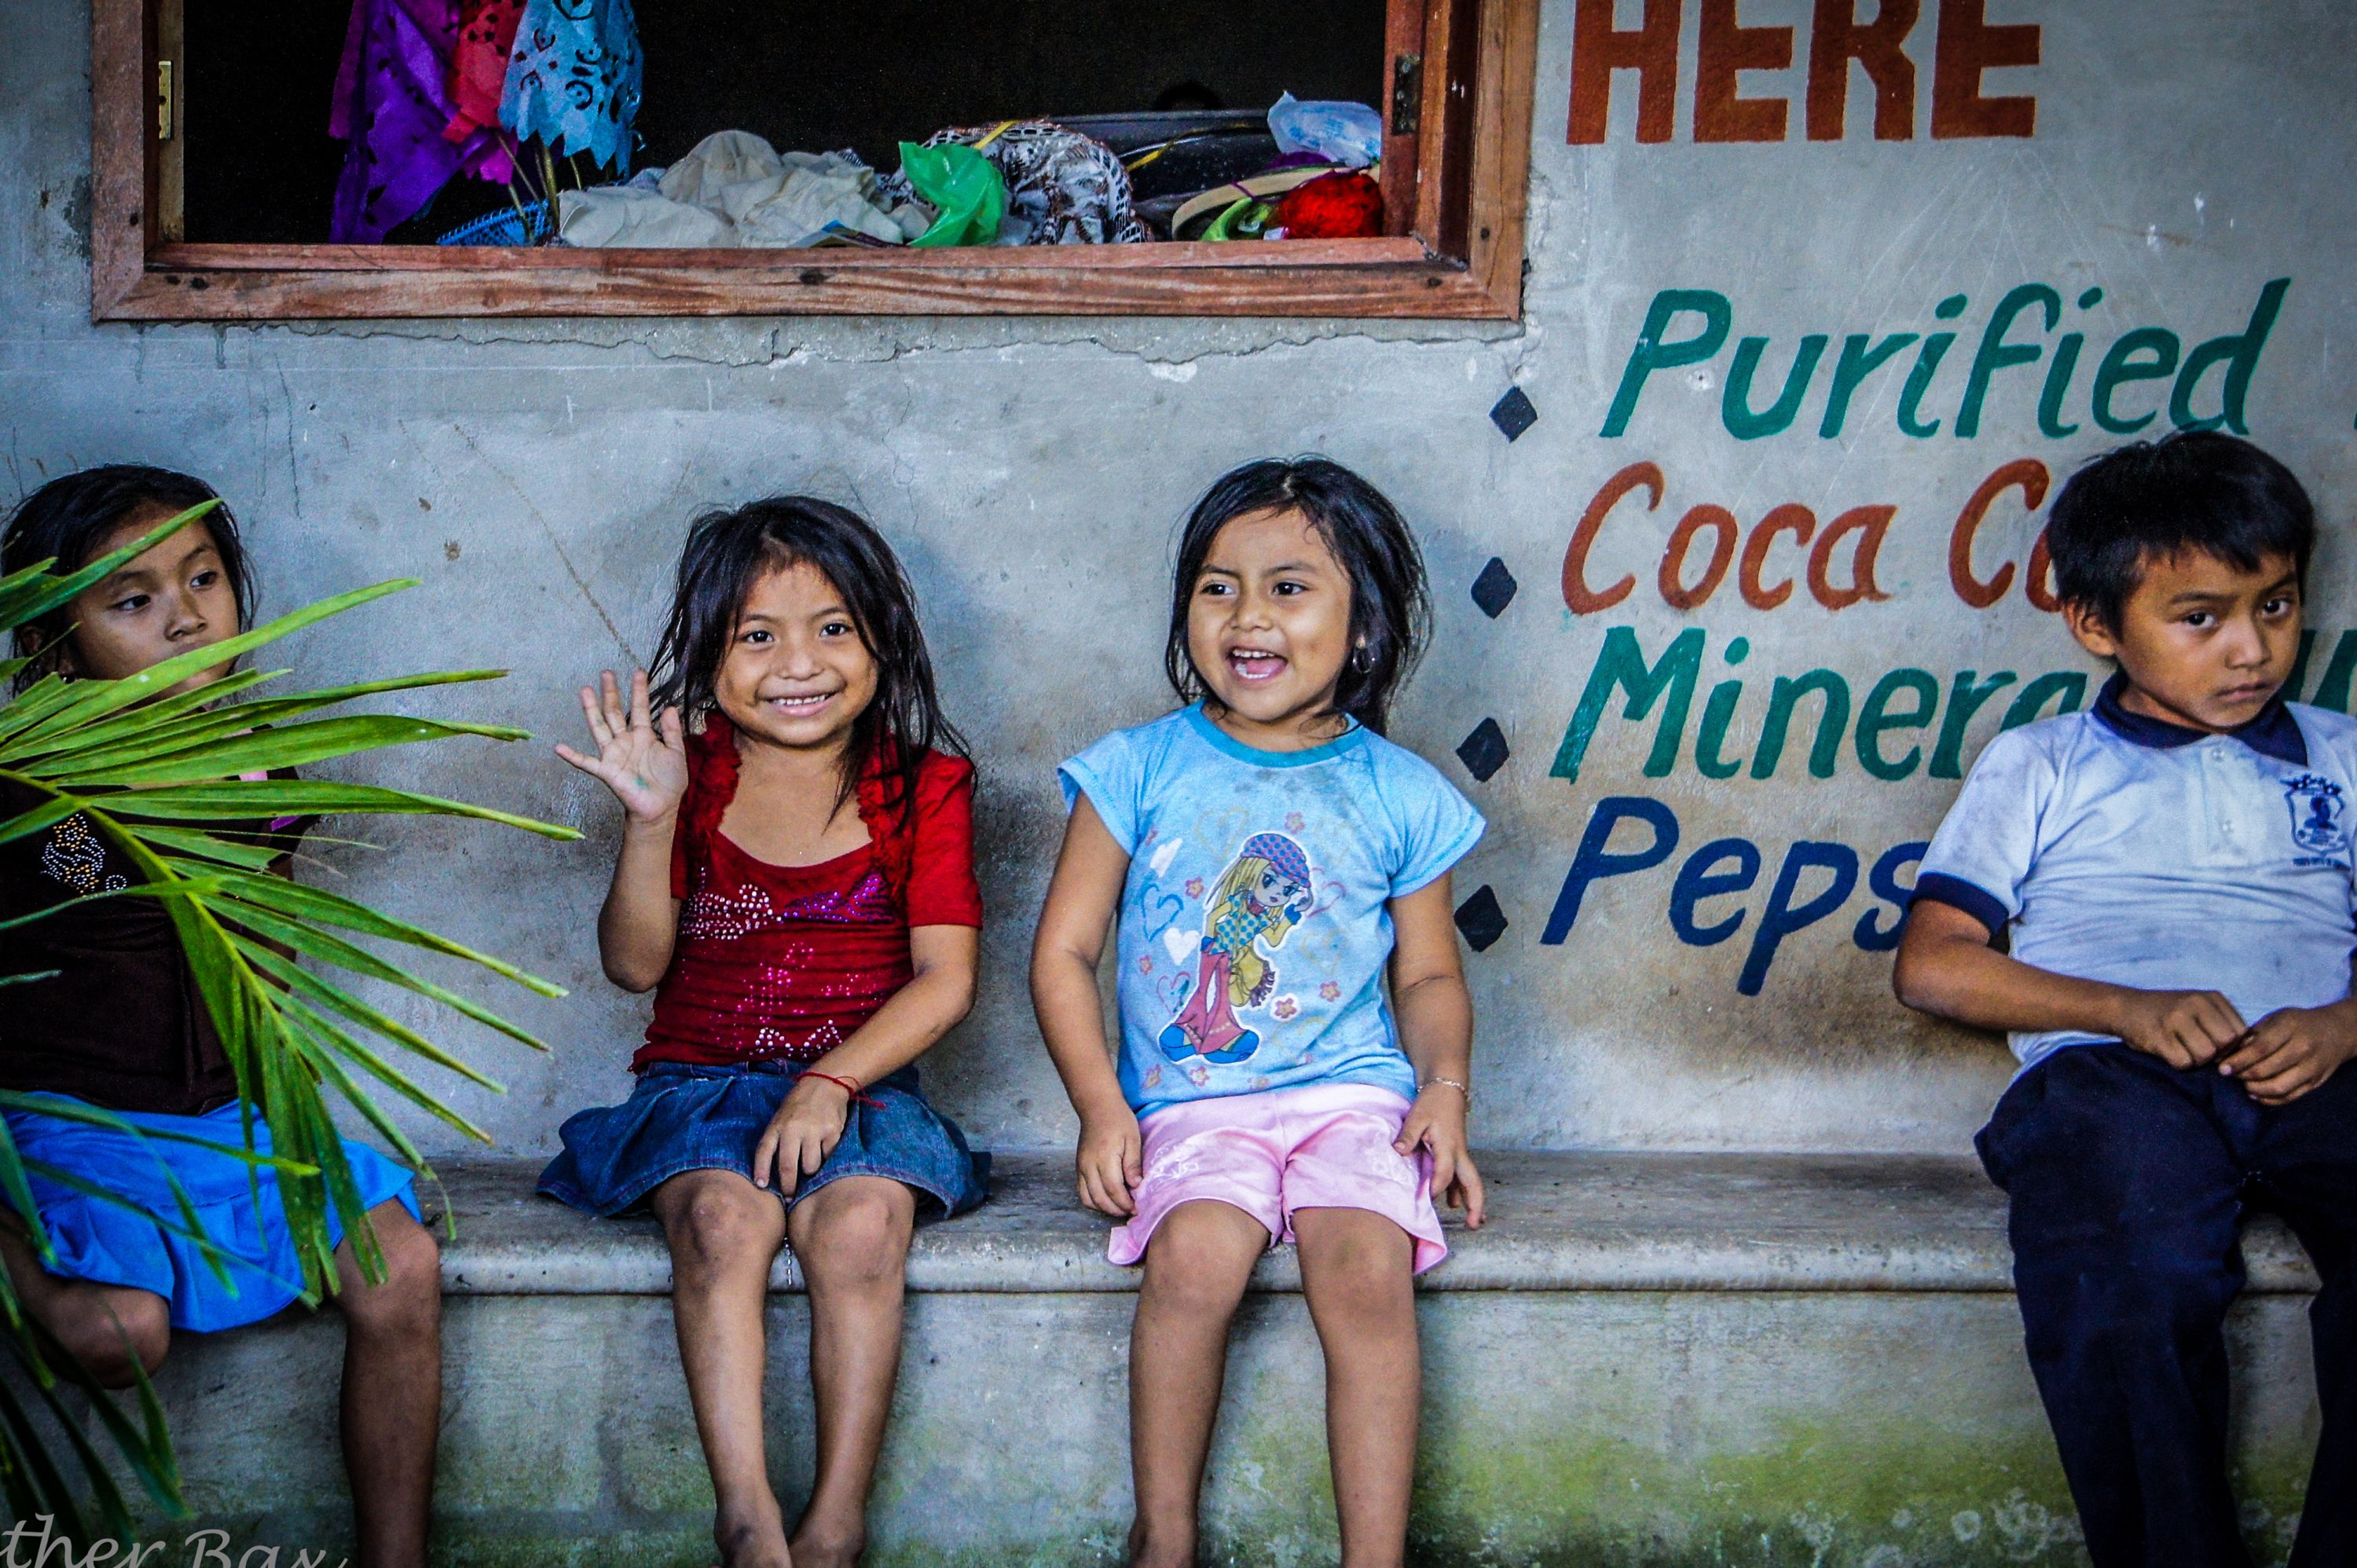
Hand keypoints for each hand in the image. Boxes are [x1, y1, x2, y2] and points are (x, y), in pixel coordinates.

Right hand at [555, 669, 688, 825]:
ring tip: (584, 690)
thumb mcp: (676, 753)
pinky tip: (559, 747)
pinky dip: (572, 756)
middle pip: (614, 712)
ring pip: (599, 727)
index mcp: (644, 736)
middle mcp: (626, 741)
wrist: (661, 807)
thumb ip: (672, 731)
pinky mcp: (607, 771)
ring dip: (591, 709)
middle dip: (611, 692)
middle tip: (606, 673)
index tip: (639, 672)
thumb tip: (671, 707)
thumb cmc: (670, 782)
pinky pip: (586, 762)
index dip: (639, 691)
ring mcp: (614, 754)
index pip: (640, 708)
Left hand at [752, 1075, 850, 1194]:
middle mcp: (793, 1129)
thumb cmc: (799, 1105)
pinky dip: (826, 1158)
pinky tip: (824, 1148)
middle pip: (788, 1166)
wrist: (825, 1083)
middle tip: (790, 1195)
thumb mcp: (781, 1117)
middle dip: (789, 1186)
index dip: (761, 1171)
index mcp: (777, 1125)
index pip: (764, 1151)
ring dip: (810, 1170)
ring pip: (810, 1166)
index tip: (761, 1185)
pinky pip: (828, 1157)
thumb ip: (777, 1139)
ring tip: (811, 1161)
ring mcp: (814, 1131)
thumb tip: (775, 1172)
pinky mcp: (832, 1132)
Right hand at [1075, 1106, 1142, 1217]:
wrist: (1097, 1106)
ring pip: (1088, 1199)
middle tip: (1130, 1211)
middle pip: (1100, 1199)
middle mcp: (1089, 1165)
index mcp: (1105, 1157)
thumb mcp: (1132, 1138)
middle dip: (1116, 1210)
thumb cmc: (1118, 1120)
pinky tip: (1107, 1200)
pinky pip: (1082, 1192)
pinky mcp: (1078, 1167)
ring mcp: (1081, 1167)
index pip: (1114, 1190)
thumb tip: (1136, 1186)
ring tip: (1119, 1208)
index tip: (1137, 1208)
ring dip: (1104, 1208)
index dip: (1126, 1203)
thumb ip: (1133, 1163)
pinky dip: (1093, 1201)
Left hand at [1395, 1086, 1485, 1228]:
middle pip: (1472, 1182)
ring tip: (1472, 1221)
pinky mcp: (1457, 1151)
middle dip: (1475, 1204)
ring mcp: (1460, 1153)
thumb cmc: (1432, 1102)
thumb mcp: (1417, 1117)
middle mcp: (1459, 1153)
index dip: (1436, 1188)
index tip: (1426, 1199)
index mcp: (1448, 1147)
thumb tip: (1398, 1152)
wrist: (1448, 1087)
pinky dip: (1462, 1190)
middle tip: (1473, 1224)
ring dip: (1472, 1199)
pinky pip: (1463, 1175)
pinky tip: (1455, 1202)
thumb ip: (1408, 1136)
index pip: (1444, 1174)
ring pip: (1470, 1180)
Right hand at [2109, 987, 2247, 1069]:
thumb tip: (2250, 1049)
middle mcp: (2195, 1003)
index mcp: (2211, 997)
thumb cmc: (2169, 1013)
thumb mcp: (2200, 1009)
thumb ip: (2224, 1024)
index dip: (2231, 1046)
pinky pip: (2183, 1062)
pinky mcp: (2158, 1036)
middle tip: (2198, 1050)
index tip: (2215, 1046)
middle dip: (2216, 1054)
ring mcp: (2175, 1018)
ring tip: (2182, 1049)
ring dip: (2196, 1060)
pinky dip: (2178, 1063)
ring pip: (2206, 1055)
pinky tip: (2168, 1051)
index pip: (2241, 1032)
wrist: (2124, 1007)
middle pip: (2226, 1044)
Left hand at [2218, 1005, 2356, 1104]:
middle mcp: (2303, 1048)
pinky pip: (2290, 1097)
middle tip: (2230, 1075)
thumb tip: (2228, 1053)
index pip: (2260, 1049)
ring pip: (2278, 1087)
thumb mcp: (2275, 1018)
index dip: (2238, 1061)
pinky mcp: (2315, 1082)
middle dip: (2242, 1075)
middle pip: (2266, 1070)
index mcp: (2289, 1028)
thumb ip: (2253, 1034)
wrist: (2335, 1032)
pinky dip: (2270, 1099)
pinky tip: (2256, 1094)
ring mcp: (2311, 1067)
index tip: (2222, 1068)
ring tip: (2243, 1084)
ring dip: (2255, 1089)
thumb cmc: (2297, 1023)